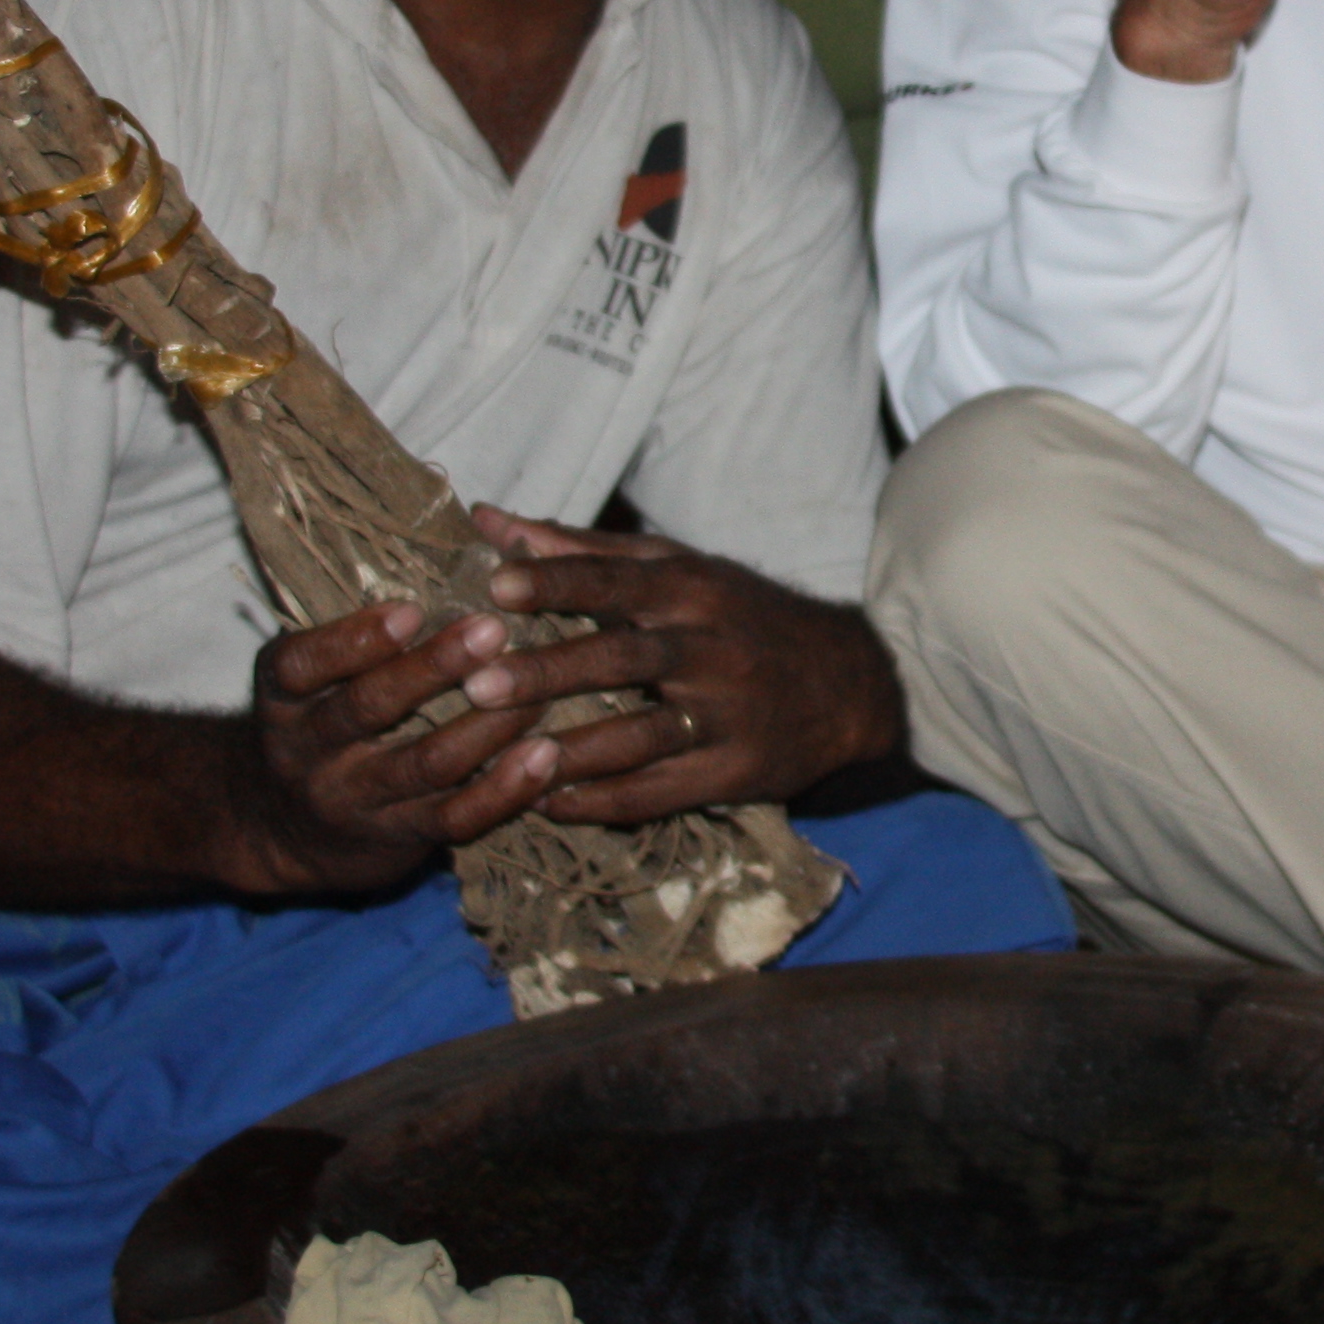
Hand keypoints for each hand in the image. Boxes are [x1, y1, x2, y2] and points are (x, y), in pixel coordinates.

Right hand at [239, 596, 564, 891]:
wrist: (281, 827)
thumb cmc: (322, 715)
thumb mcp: (314, 672)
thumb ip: (364, 624)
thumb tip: (464, 535)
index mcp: (283, 694)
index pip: (303, 664)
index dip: (353, 639)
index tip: (410, 609)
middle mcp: (307, 750)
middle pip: (369, 708)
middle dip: (434, 668)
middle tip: (494, 630)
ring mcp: (352, 800)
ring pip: (424, 763)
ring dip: (488, 725)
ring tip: (539, 690)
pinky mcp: (398, 838)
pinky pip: (455, 818)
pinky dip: (504, 789)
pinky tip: (545, 756)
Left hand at [463, 505, 902, 825]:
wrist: (847, 682)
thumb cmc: (738, 616)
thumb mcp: (675, 569)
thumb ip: (579, 549)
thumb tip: (486, 519)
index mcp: (690, 590)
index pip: (616, 580)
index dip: (558, 582)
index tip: (497, 585)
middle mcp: (709, 648)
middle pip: (622, 658)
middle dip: (550, 670)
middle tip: (477, 683)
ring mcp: (725, 715)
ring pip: (643, 734)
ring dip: (575, 749)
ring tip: (509, 759)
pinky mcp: (735, 772)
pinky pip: (663, 792)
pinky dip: (604, 802)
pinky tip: (549, 804)